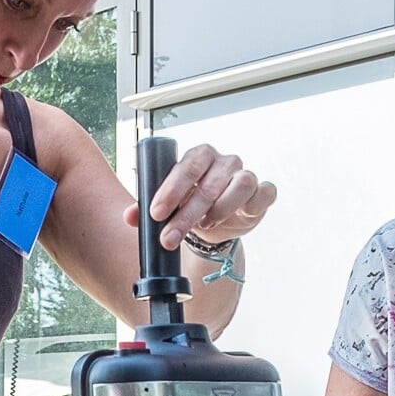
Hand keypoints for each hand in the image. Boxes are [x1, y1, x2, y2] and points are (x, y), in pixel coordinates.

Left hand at [122, 143, 276, 249]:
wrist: (215, 223)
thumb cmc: (189, 206)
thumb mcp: (167, 207)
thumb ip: (145, 210)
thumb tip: (129, 216)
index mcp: (198, 157)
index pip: (186, 167)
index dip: (171, 190)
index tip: (156, 214)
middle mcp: (223, 162)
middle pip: (209, 183)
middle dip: (186, 214)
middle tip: (169, 238)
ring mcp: (245, 175)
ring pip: (240, 185)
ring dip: (219, 210)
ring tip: (204, 226)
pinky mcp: (262, 193)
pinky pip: (265, 193)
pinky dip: (253, 206)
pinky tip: (238, 218)